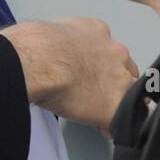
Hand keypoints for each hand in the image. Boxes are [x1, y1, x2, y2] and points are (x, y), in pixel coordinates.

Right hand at [1, 17, 136, 130]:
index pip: (106, 48)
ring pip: (128, 94)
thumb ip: (55, 39)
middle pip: (124, 70)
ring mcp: (119, 79)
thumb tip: (43, 50)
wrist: (36, 63)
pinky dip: (110, 125)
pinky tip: (100, 128)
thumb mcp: (44, 32)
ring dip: (113, 103)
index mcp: (96, 30)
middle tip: (89, 94)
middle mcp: (114, 51)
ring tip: (94, 113)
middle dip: (111, 83)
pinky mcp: (115, 105)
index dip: (98, 65)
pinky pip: (119, 120)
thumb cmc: (31, 47)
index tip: (86, 74)